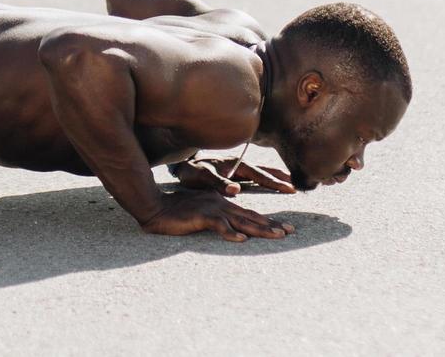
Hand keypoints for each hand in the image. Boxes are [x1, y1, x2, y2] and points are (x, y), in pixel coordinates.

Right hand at [140, 189, 294, 241]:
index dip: (267, 220)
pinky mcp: (201, 216)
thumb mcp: (201, 213)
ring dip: (260, 229)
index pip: (249, 213)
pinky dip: (230, 233)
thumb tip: (234, 231)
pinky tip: (241, 240)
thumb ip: (217, 219)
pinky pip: (219, 225)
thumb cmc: (176, 212)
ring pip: (241, 220)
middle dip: (271, 224)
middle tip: (290, 231)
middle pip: (250, 216)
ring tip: (277, 235)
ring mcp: (211, 209)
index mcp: (221, 203)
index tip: (284, 228)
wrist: (155, 207)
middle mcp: (220, 204)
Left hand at [174, 157, 295, 195]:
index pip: (260, 174)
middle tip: (298, 186)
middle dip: (281, 178)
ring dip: (276, 177)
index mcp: (235, 165)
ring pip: (261, 172)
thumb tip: (236, 190)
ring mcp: (237, 168)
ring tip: (291, 183)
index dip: (275, 182)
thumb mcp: (202, 176)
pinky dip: (266, 178)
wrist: (181, 162)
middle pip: (265, 171)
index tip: (290, 189)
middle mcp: (239, 165)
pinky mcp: (234, 172)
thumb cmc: (191, 170)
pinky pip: (254, 175)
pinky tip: (270, 183)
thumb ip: (218, 183)